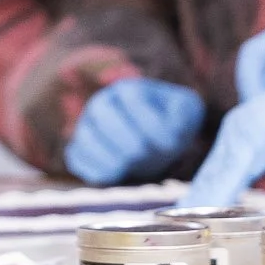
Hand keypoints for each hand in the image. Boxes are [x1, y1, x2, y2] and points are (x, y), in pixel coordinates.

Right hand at [66, 77, 205, 184]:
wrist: (151, 139)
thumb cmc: (169, 124)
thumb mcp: (185, 110)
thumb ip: (184, 112)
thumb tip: (172, 129)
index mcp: (127, 90)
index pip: (134, 100)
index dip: (152, 124)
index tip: (171, 146)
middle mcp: (101, 104)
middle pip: (106, 117)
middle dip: (130, 142)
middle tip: (146, 156)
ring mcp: (87, 127)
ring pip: (88, 139)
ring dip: (112, 157)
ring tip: (131, 165)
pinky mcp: (80, 150)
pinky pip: (79, 159)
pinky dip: (96, 169)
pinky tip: (116, 174)